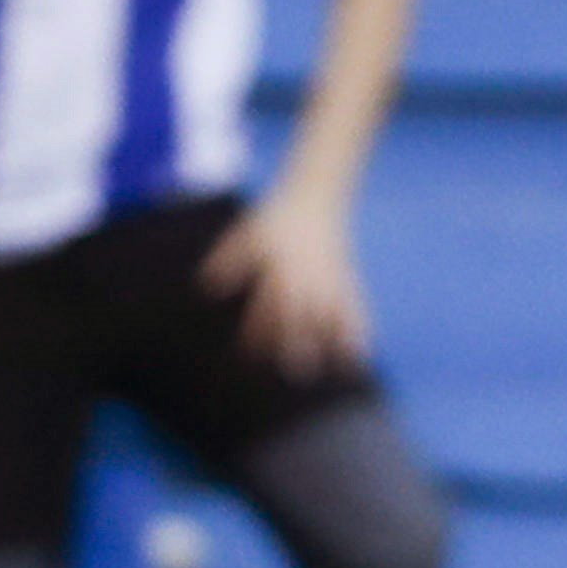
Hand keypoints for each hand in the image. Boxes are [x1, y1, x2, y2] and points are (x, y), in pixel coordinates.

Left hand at [204, 186, 370, 379]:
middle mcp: (310, 274)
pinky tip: (360, 355)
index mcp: (283, 266)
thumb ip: (230, 260)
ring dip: (338, 339)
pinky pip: (354, 304)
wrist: (317, 194)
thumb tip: (206, 285)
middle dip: (302, 340)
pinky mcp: (344, 276)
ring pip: (336, 310)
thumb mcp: (248, 235)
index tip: (254, 352)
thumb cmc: (274, 218)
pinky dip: (358, 328)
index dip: (263, 326)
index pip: (272, 300)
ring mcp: (331, 275)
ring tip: (346, 369)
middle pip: (306, 311)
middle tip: (299, 373)